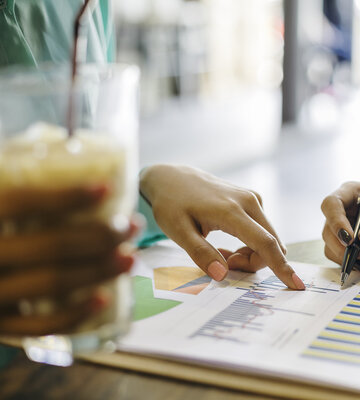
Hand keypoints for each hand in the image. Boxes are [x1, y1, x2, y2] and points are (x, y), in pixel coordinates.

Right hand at [0, 185, 137, 335]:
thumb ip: (20, 182)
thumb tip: (78, 161)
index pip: (22, 203)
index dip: (66, 196)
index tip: (106, 189)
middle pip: (50, 246)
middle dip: (100, 236)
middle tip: (132, 226)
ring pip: (51, 283)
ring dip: (99, 271)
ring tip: (131, 258)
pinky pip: (40, 325)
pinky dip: (75, 314)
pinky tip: (105, 298)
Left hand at [139, 164, 304, 289]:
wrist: (172, 177)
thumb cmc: (171, 204)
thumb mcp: (177, 231)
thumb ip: (200, 254)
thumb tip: (222, 275)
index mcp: (231, 210)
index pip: (265, 243)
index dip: (281, 267)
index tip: (296, 285)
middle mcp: (249, 202)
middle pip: (270, 244)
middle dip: (253, 264)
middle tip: (224, 264)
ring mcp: (253, 199)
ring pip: (268, 239)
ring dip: (251, 255)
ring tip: (221, 253)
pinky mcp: (253, 201)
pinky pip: (262, 231)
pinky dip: (250, 245)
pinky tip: (227, 243)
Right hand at [321, 182, 359, 271]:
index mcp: (353, 193)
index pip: (331, 204)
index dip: (336, 222)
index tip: (351, 239)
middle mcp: (345, 211)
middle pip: (328, 230)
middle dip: (342, 248)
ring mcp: (346, 230)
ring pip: (332, 247)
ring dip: (349, 259)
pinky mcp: (352, 247)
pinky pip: (344, 259)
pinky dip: (356, 265)